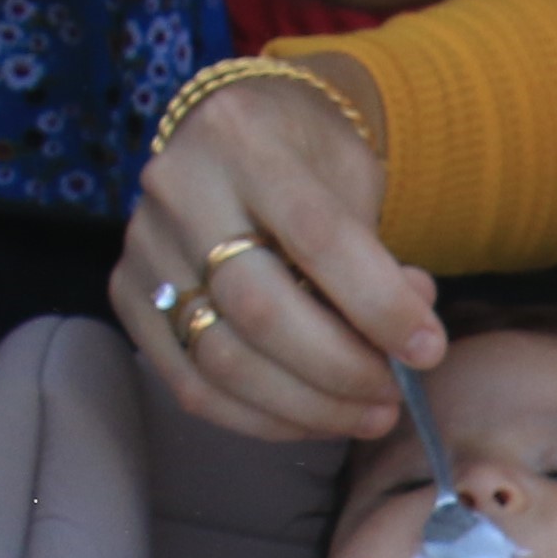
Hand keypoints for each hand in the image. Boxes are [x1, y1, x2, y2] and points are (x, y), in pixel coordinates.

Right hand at [122, 67, 439, 440]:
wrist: (233, 136)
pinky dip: (259, 417)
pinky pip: (190, 384)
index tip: (427, 349)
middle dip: (340, 368)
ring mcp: (143, 246)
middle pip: (259, 308)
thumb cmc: (305, 159)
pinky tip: (310, 421)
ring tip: (366, 414)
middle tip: (392, 394)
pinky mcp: (128, 296)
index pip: (317, 236)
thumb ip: (378, 254)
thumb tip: (409, 338)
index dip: (379, 304)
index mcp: (243, 138)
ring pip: (222, 357)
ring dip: (305, 406)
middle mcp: (179, 189)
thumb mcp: (354, 176)